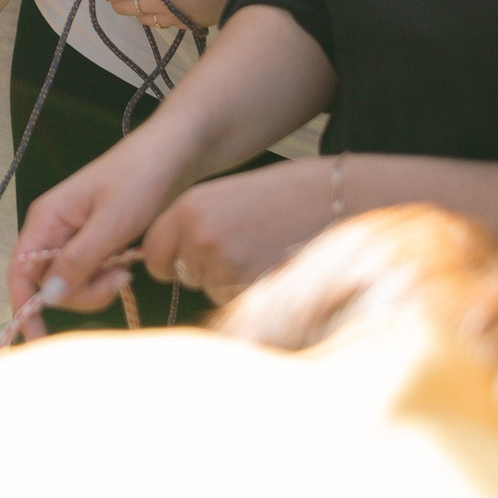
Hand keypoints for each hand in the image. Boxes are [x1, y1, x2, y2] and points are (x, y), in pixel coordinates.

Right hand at [9, 128, 190, 328]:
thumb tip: (48, 297)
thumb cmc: (140, 180)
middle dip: (80, 294)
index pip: (20, 271)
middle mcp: (53, 229)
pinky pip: (89, 273)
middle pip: (48, 283)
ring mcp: (74, 236)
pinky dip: (106, 278)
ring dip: (97, 287)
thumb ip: (78, 260)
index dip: (24, 306)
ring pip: (71, 282)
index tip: (38, 338)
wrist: (174, 154)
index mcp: (46, 219)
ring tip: (127, 269)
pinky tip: (127, 266)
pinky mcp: (95, 241)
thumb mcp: (111, 224)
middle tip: (119, 280)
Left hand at [140, 159, 334, 300]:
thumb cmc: (290, 193)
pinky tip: (279, 267)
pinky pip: (240, 304)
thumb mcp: (231, 195)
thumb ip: (197, 224)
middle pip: (185, 275)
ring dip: (233, 282)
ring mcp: (228, 269)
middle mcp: (202, 239)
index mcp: (191, 208)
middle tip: (246, 247)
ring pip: (214, 291)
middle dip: (206, 270)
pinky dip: (256, 293)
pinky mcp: (254, 293)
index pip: (154, 252)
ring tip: (267, 252)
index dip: (170, 258)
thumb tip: (172, 259)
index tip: (184, 258)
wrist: (343, 198)